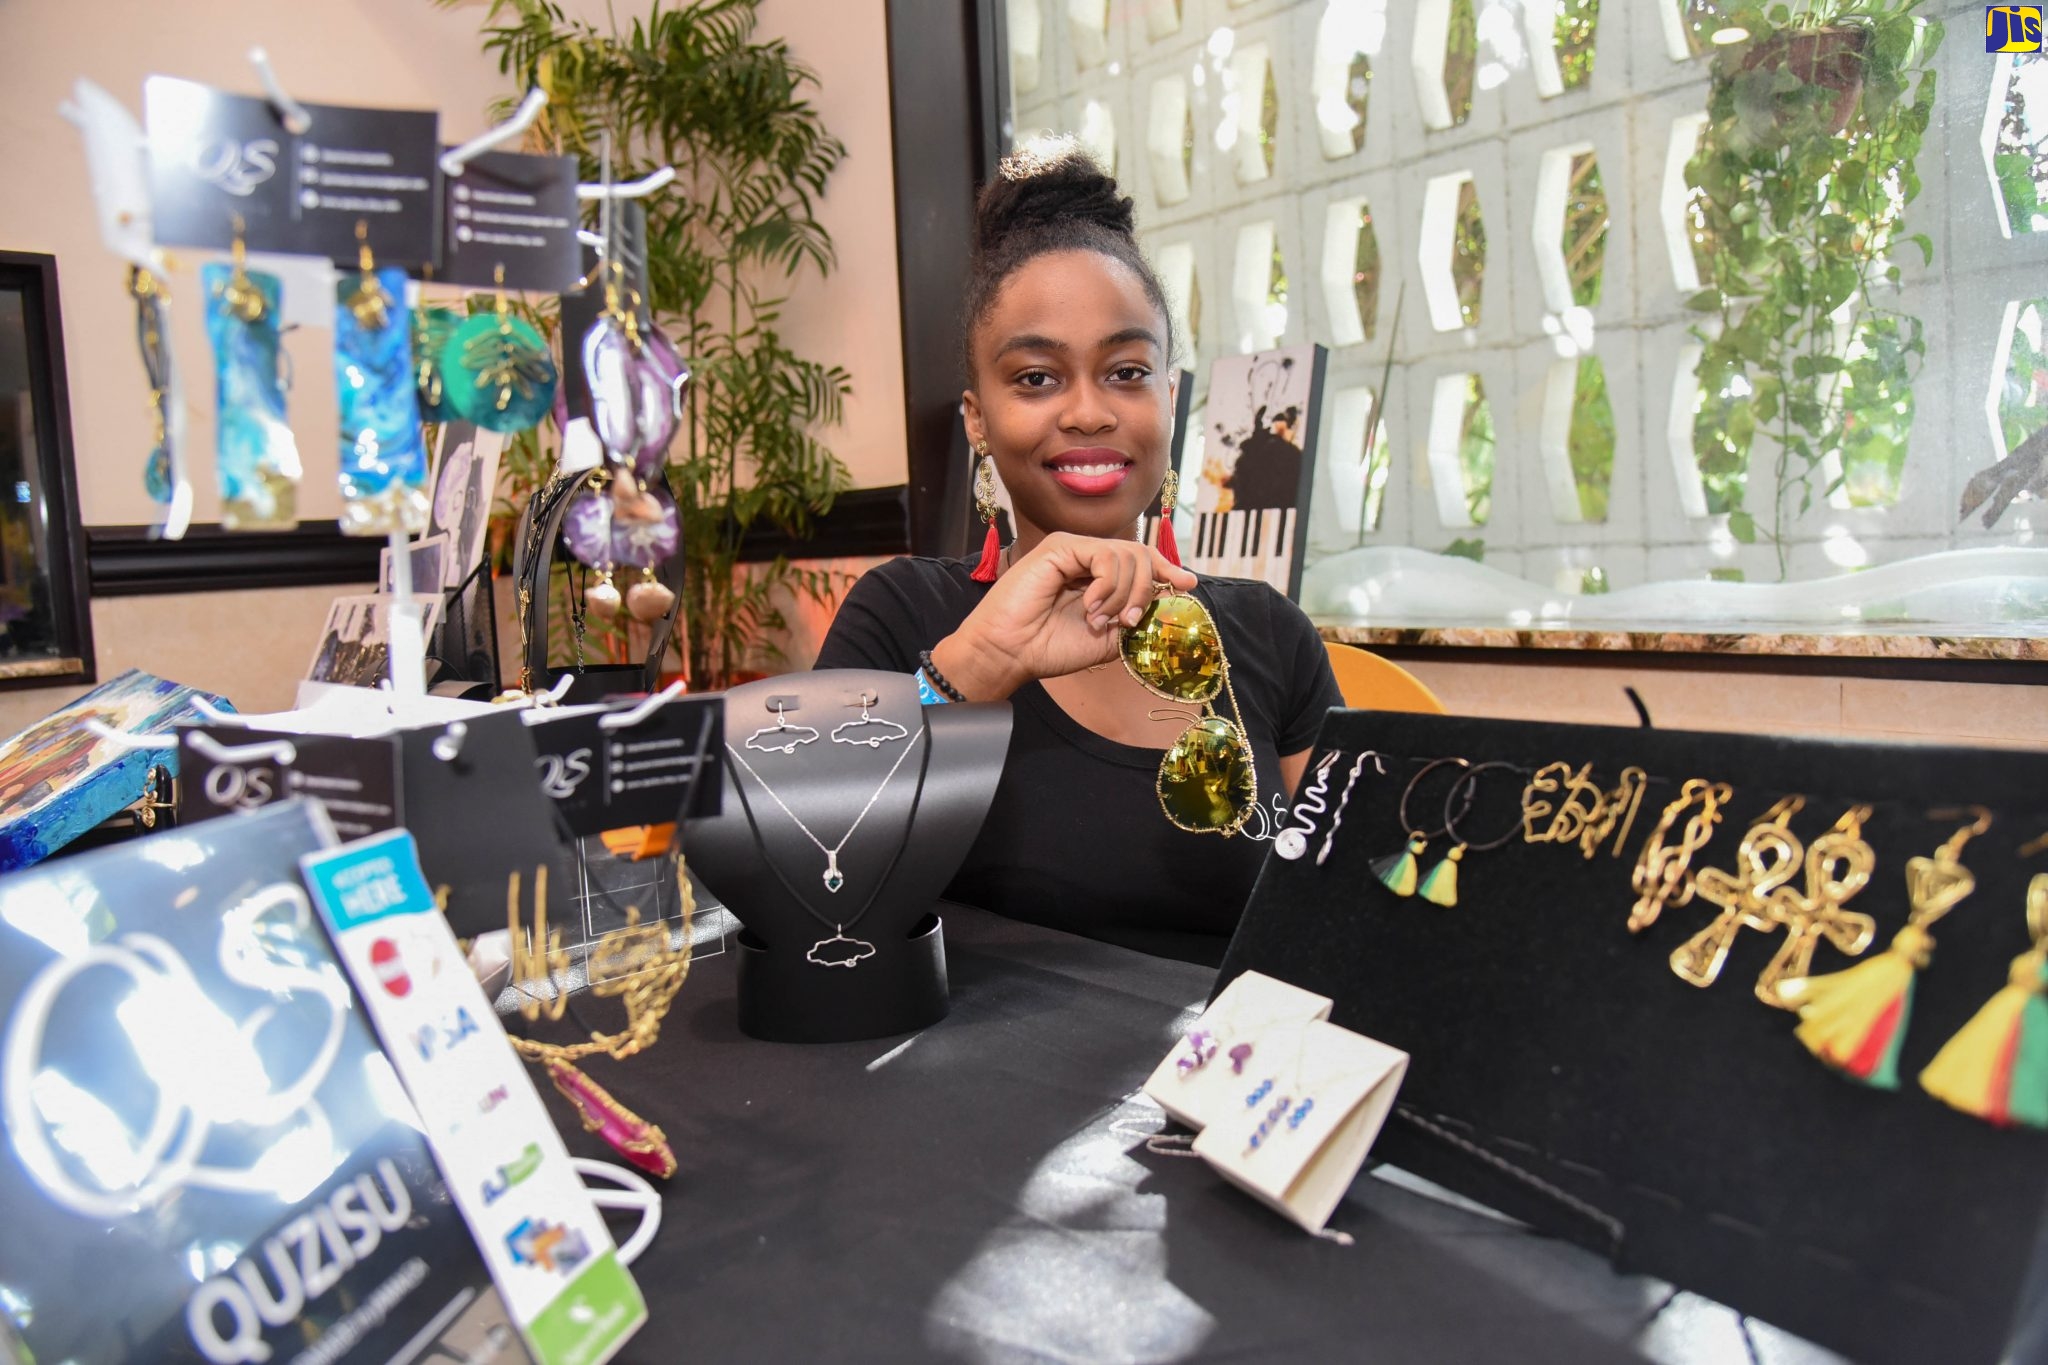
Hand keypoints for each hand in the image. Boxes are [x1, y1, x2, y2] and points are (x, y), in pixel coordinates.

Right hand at [931, 533, 1196, 699]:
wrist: (1012, 652)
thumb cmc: (1051, 647)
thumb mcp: (1109, 637)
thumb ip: (1136, 616)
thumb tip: (1170, 598)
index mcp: (1099, 577)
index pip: (1143, 560)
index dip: (1168, 568)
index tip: (1189, 584)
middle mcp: (1088, 559)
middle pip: (1142, 556)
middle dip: (1145, 591)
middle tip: (1128, 621)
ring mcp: (1074, 550)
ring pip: (1128, 556)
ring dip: (1122, 595)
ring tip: (1098, 619)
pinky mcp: (1060, 547)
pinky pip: (1105, 555)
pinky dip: (1107, 585)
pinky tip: (1090, 606)